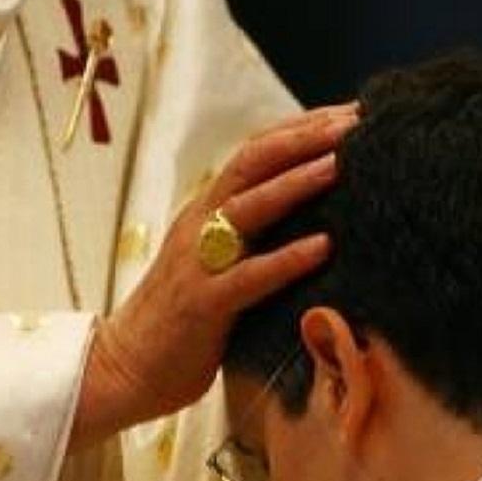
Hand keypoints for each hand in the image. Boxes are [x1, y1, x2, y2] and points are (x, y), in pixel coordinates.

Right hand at [71, 103, 357, 449]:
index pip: (255, 152)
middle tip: (356, 121)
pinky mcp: (202, 304)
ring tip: (341, 163)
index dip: (302, 128)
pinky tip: (324, 246)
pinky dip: (287, 259)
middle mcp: (200, 225)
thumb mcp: (216, 261)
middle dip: (305, 138)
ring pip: (248, 208)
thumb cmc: (182, 318)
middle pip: (252, 163)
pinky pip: (248, 276)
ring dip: (297, 182)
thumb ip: (251, 233)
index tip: (350, 112)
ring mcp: (198, 262)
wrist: (125, 367)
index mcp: (206, 210)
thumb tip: (312, 214)